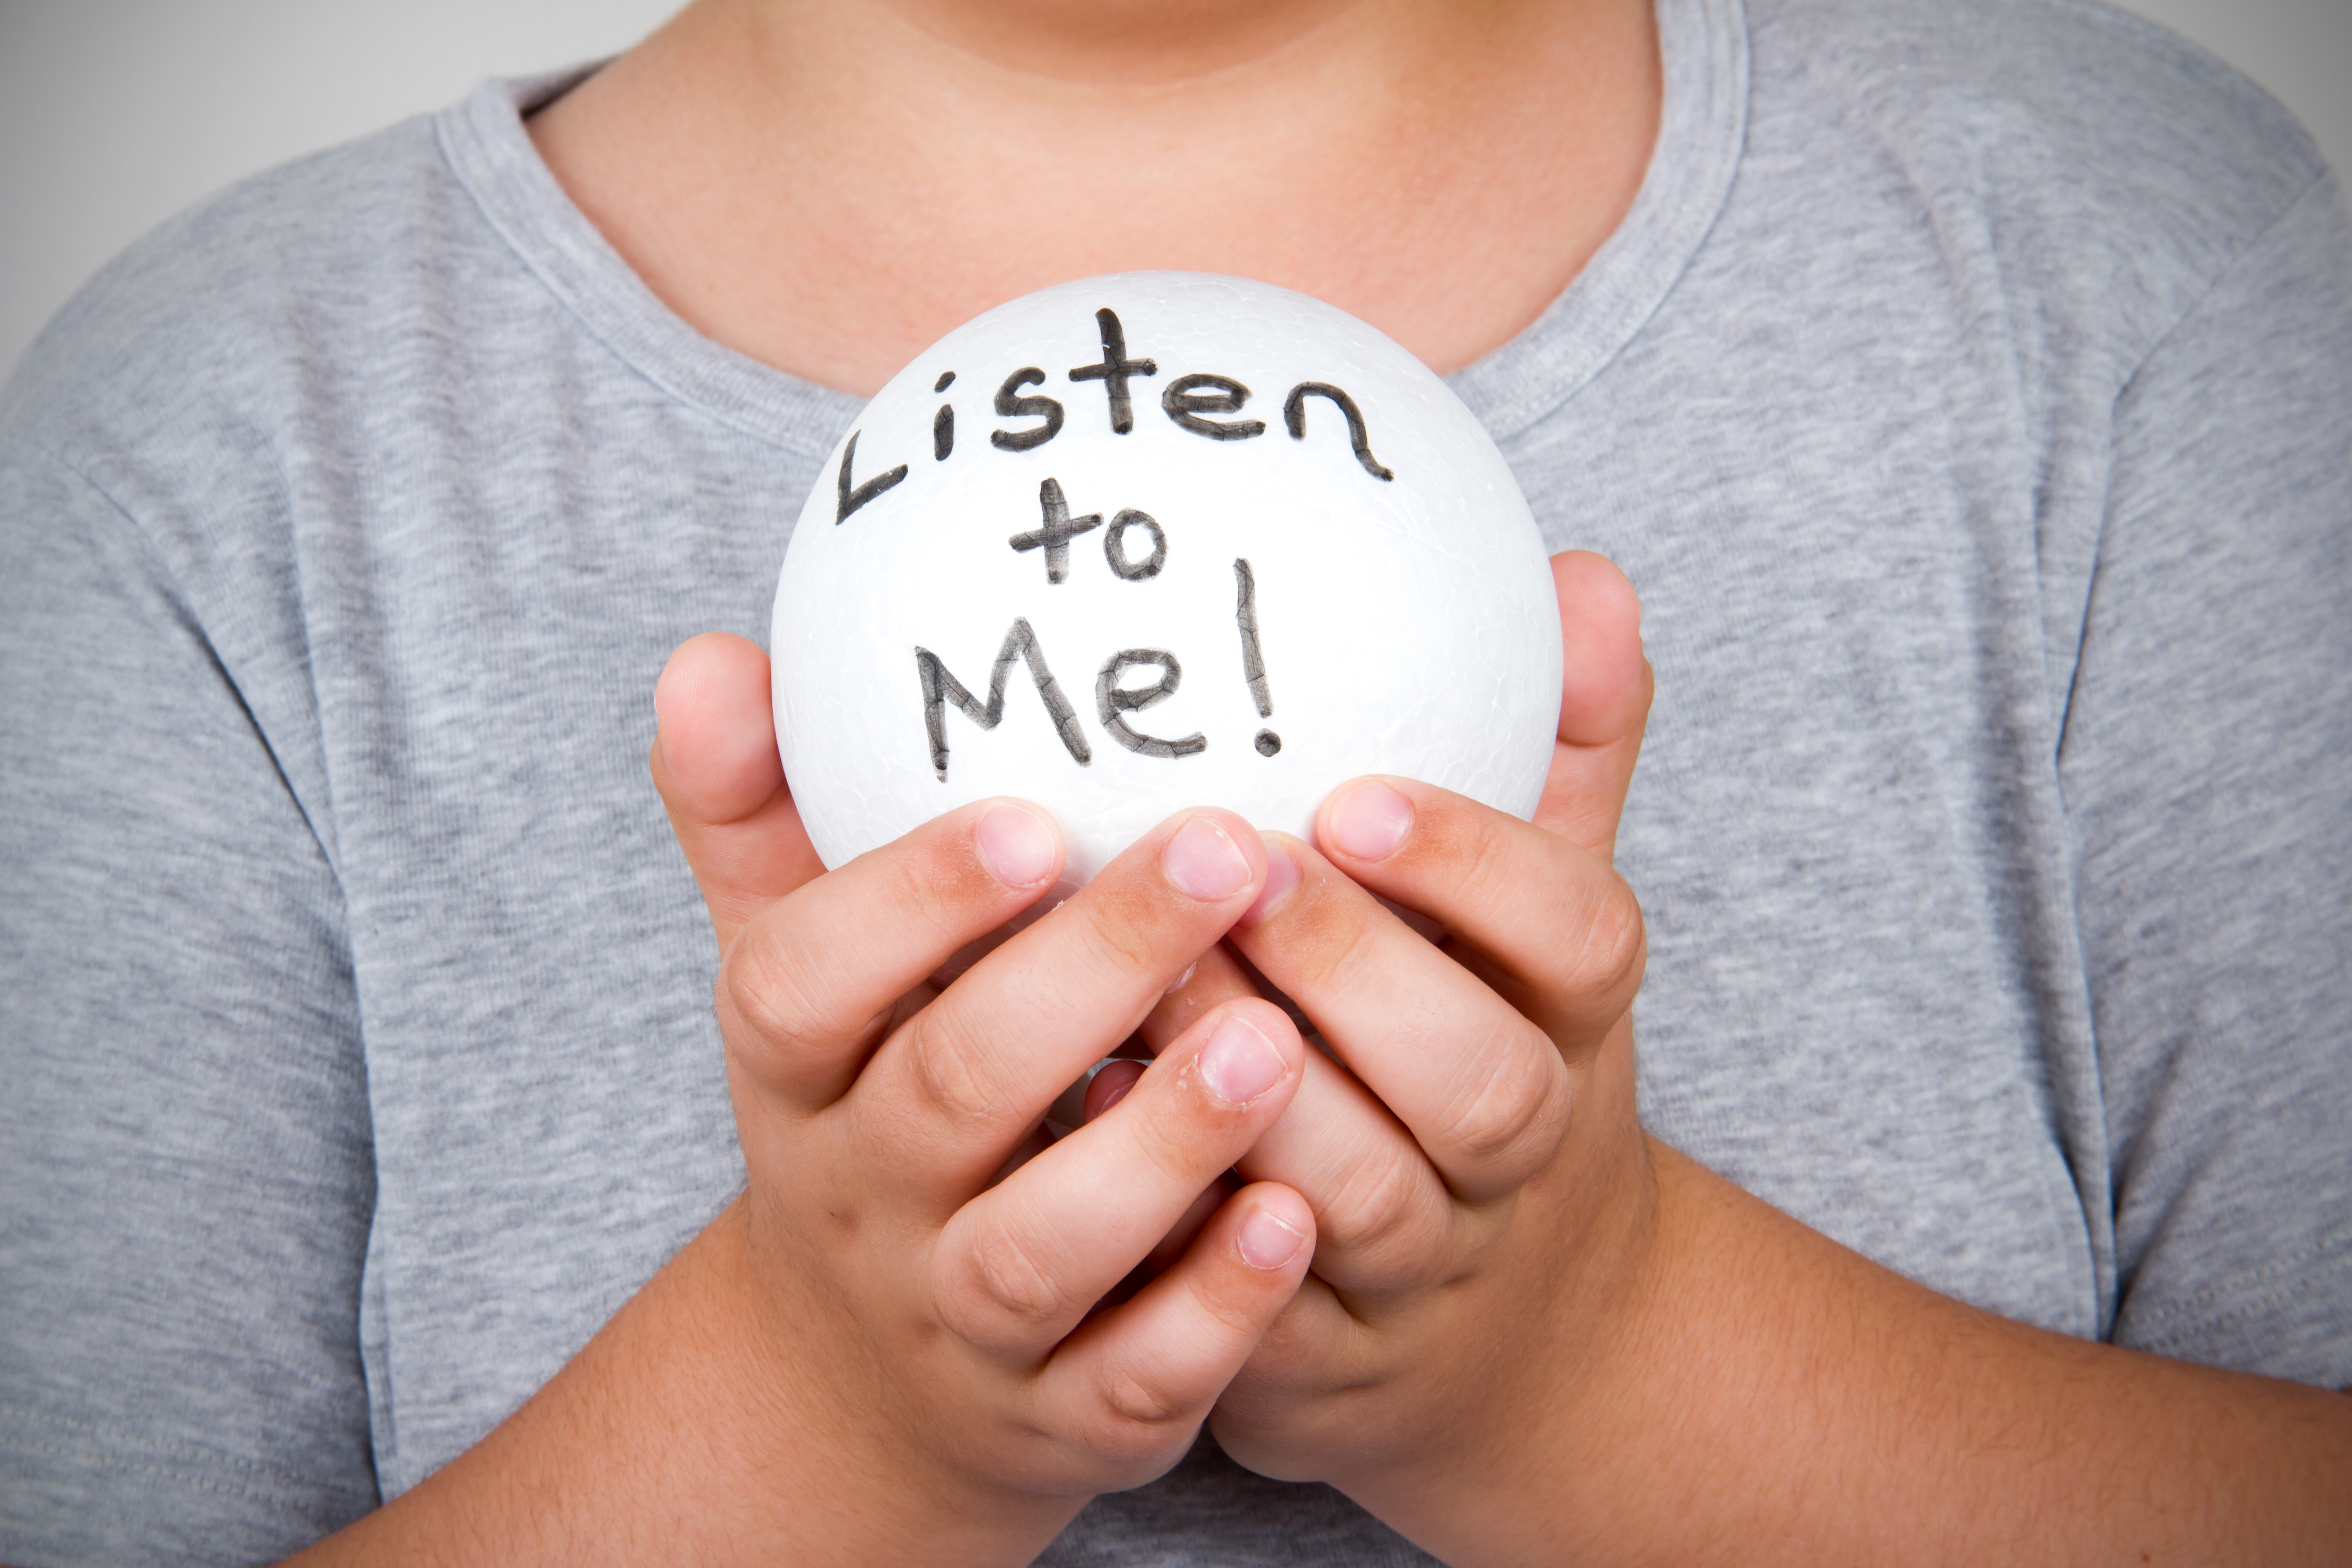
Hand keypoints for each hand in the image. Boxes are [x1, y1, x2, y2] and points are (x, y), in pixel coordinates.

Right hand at [648, 634, 1321, 1560]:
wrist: (871, 1375)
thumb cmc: (868, 1106)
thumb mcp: (797, 974)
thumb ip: (759, 819)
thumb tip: (710, 656)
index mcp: (799, 1072)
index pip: (805, 984)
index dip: (907, 906)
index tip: (1033, 819)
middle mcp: (867, 1196)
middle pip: (953, 1092)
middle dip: (1085, 977)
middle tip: (1225, 853)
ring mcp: (962, 1319)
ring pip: (1042, 1246)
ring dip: (1158, 1147)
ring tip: (1273, 1040)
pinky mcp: (1064, 1414)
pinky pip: (1133, 1376)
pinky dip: (1210, 1309)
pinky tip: (1294, 1219)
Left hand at [1110, 552, 1657, 1527]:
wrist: (1507, 1340)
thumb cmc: (1486, 1058)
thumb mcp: (1535, 930)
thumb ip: (1554, 759)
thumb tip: (1585, 575)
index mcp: (1571, 1028)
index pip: (1583, 939)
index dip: (1480, 865)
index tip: (1350, 792)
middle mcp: (1518, 1155)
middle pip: (1484, 1081)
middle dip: (1357, 973)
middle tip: (1227, 868)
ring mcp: (1428, 1274)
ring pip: (1364, 1201)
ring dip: (1250, 1098)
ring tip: (1133, 989)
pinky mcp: (1328, 1372)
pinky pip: (1263, 1321)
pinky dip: (1184, 1237)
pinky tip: (1083, 1128)